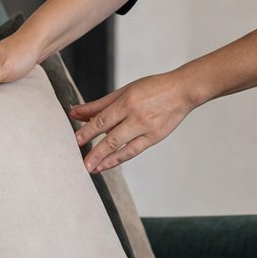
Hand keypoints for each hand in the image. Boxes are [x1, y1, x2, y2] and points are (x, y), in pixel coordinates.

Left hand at [72, 69, 201, 172]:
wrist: (182, 91)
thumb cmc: (152, 88)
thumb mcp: (124, 91)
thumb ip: (99, 104)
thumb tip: (75, 112)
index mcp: (128, 101)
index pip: (102, 120)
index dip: (87, 132)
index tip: (74, 141)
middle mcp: (137, 116)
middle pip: (111, 136)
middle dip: (94, 151)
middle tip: (80, 163)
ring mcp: (147, 128)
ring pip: (121, 147)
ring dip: (104, 159)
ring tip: (91, 169)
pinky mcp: (155, 137)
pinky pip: (133, 151)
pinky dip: (118, 159)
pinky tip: (106, 164)